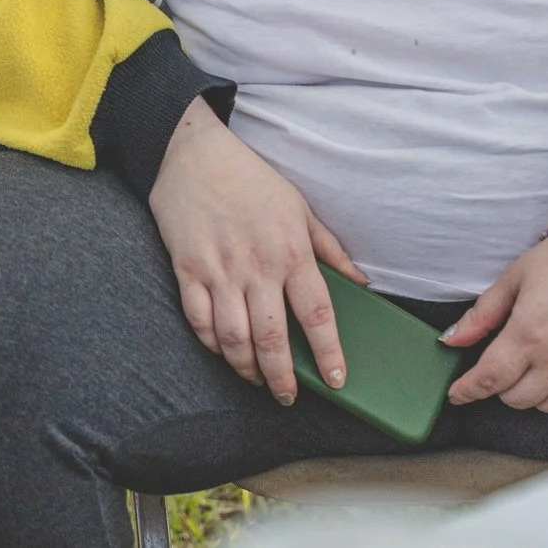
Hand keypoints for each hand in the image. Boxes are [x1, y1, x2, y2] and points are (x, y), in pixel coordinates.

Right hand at [148, 98, 364, 403]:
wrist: (192, 150)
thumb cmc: (250, 177)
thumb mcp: (299, 207)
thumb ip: (330, 249)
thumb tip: (361, 282)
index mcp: (290, 251)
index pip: (317, 315)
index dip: (329, 353)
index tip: (338, 379)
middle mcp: (256, 266)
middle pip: (272, 338)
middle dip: (283, 377)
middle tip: (289, 397)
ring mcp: (218, 269)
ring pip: (233, 337)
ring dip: (247, 368)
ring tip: (257, 380)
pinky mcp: (186, 268)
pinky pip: (198, 319)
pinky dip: (211, 343)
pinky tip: (224, 351)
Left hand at [443, 217, 547, 412]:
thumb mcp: (516, 276)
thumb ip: (483, 314)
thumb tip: (452, 339)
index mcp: (529, 334)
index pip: (490, 378)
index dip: (468, 390)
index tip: (456, 394)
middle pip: (517, 399)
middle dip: (499, 387)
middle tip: (497, 366)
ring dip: (531, 395)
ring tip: (527, 370)